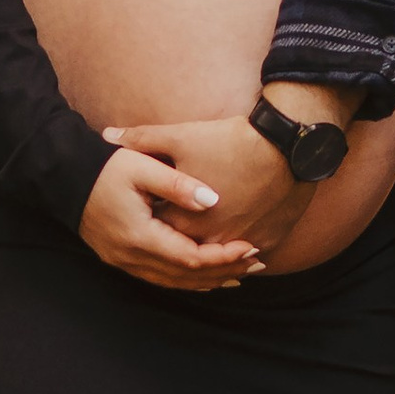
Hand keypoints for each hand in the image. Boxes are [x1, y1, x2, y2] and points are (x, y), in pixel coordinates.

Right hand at [78, 145, 266, 291]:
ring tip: (241, 274)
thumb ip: (178, 184)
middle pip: (186, 277)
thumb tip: (213, 201)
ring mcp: (124, 262)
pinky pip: (160, 279)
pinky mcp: (121, 260)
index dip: (223, 256)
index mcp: (139, 236)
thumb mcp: (142, 166)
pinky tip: (206, 277)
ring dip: (208, 280)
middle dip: (224, 271)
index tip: (251, 247)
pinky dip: (187, 280)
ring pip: (173, 283)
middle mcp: (131, 257)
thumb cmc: (105, 168)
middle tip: (257, 263)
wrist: (65, 178)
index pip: (190, 258)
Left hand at [105, 108, 319, 255]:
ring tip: (204, 242)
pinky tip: (236, 243)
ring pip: (220, 257)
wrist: (288, 145)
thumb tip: (106, 136)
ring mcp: (242, 243)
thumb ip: (141, 140)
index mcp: (184, 221)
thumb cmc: (231, 141)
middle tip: (177, 234)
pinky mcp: (268, 241)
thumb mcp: (181, 136)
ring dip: (211, 253)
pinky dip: (239, 249)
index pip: (159, 233)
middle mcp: (211, 240)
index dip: (153, 223)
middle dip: (180, 244)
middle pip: (188, 251)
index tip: (150, 212)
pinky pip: (248, 253)